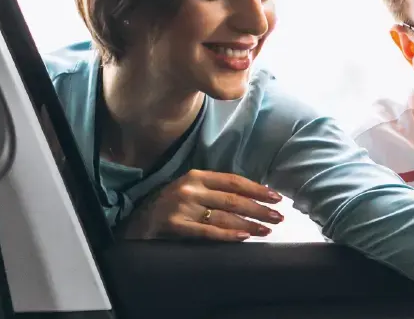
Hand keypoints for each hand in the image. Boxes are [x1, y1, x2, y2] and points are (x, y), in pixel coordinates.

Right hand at [118, 169, 284, 240]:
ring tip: (267, 230)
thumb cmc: (170, 206)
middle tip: (278, 217)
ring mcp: (182, 207)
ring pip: (224, 215)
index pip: (234, 181)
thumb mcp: (191, 190)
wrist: (135, 222)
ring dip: (249, 224)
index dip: (257, 189)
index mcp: (197, 176)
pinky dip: (228, 235)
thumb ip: (215, 191)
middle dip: (259, 208)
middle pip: (233, 199)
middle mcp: (190, 189)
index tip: (277, 197)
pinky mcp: (175, 225)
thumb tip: (251, 198)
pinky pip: (207, 232)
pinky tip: (244, 237)